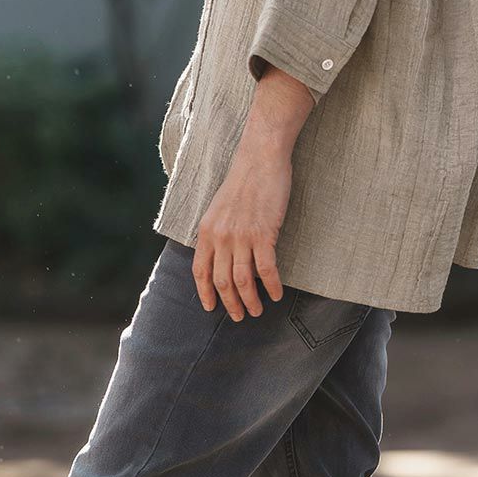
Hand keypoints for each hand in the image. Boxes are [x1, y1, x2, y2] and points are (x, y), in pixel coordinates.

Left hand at [192, 140, 290, 318]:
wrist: (259, 160)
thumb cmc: (243, 182)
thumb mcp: (218, 208)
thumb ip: (216, 232)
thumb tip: (219, 255)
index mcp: (206, 231)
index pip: (200, 271)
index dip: (205, 293)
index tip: (211, 307)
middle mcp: (220, 237)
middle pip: (222, 281)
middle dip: (230, 304)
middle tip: (240, 316)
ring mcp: (241, 236)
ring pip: (243, 280)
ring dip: (251, 300)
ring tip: (258, 311)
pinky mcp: (263, 234)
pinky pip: (267, 269)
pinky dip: (272, 285)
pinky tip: (277, 294)